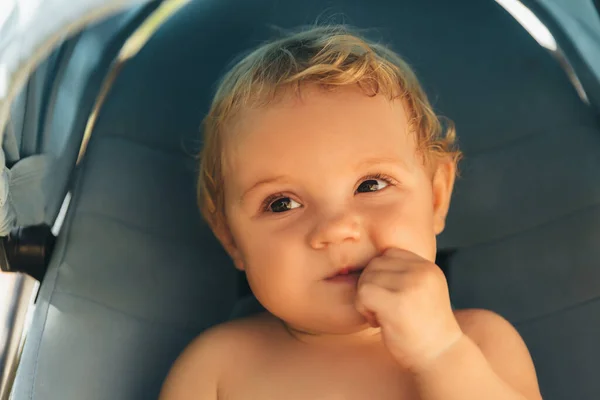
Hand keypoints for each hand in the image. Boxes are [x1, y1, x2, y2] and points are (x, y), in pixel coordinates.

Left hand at [355, 248, 463, 371]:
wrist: (441, 358)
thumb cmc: (424, 329)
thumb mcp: (423, 292)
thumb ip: (404, 274)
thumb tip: (368, 265)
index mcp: (428, 267)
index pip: (389, 253)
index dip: (381, 275)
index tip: (390, 297)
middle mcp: (422, 272)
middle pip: (375, 264)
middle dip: (371, 286)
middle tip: (382, 310)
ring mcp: (410, 286)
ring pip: (366, 278)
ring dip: (366, 299)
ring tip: (381, 316)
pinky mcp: (397, 303)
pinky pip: (363, 293)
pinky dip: (363, 308)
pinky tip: (377, 322)